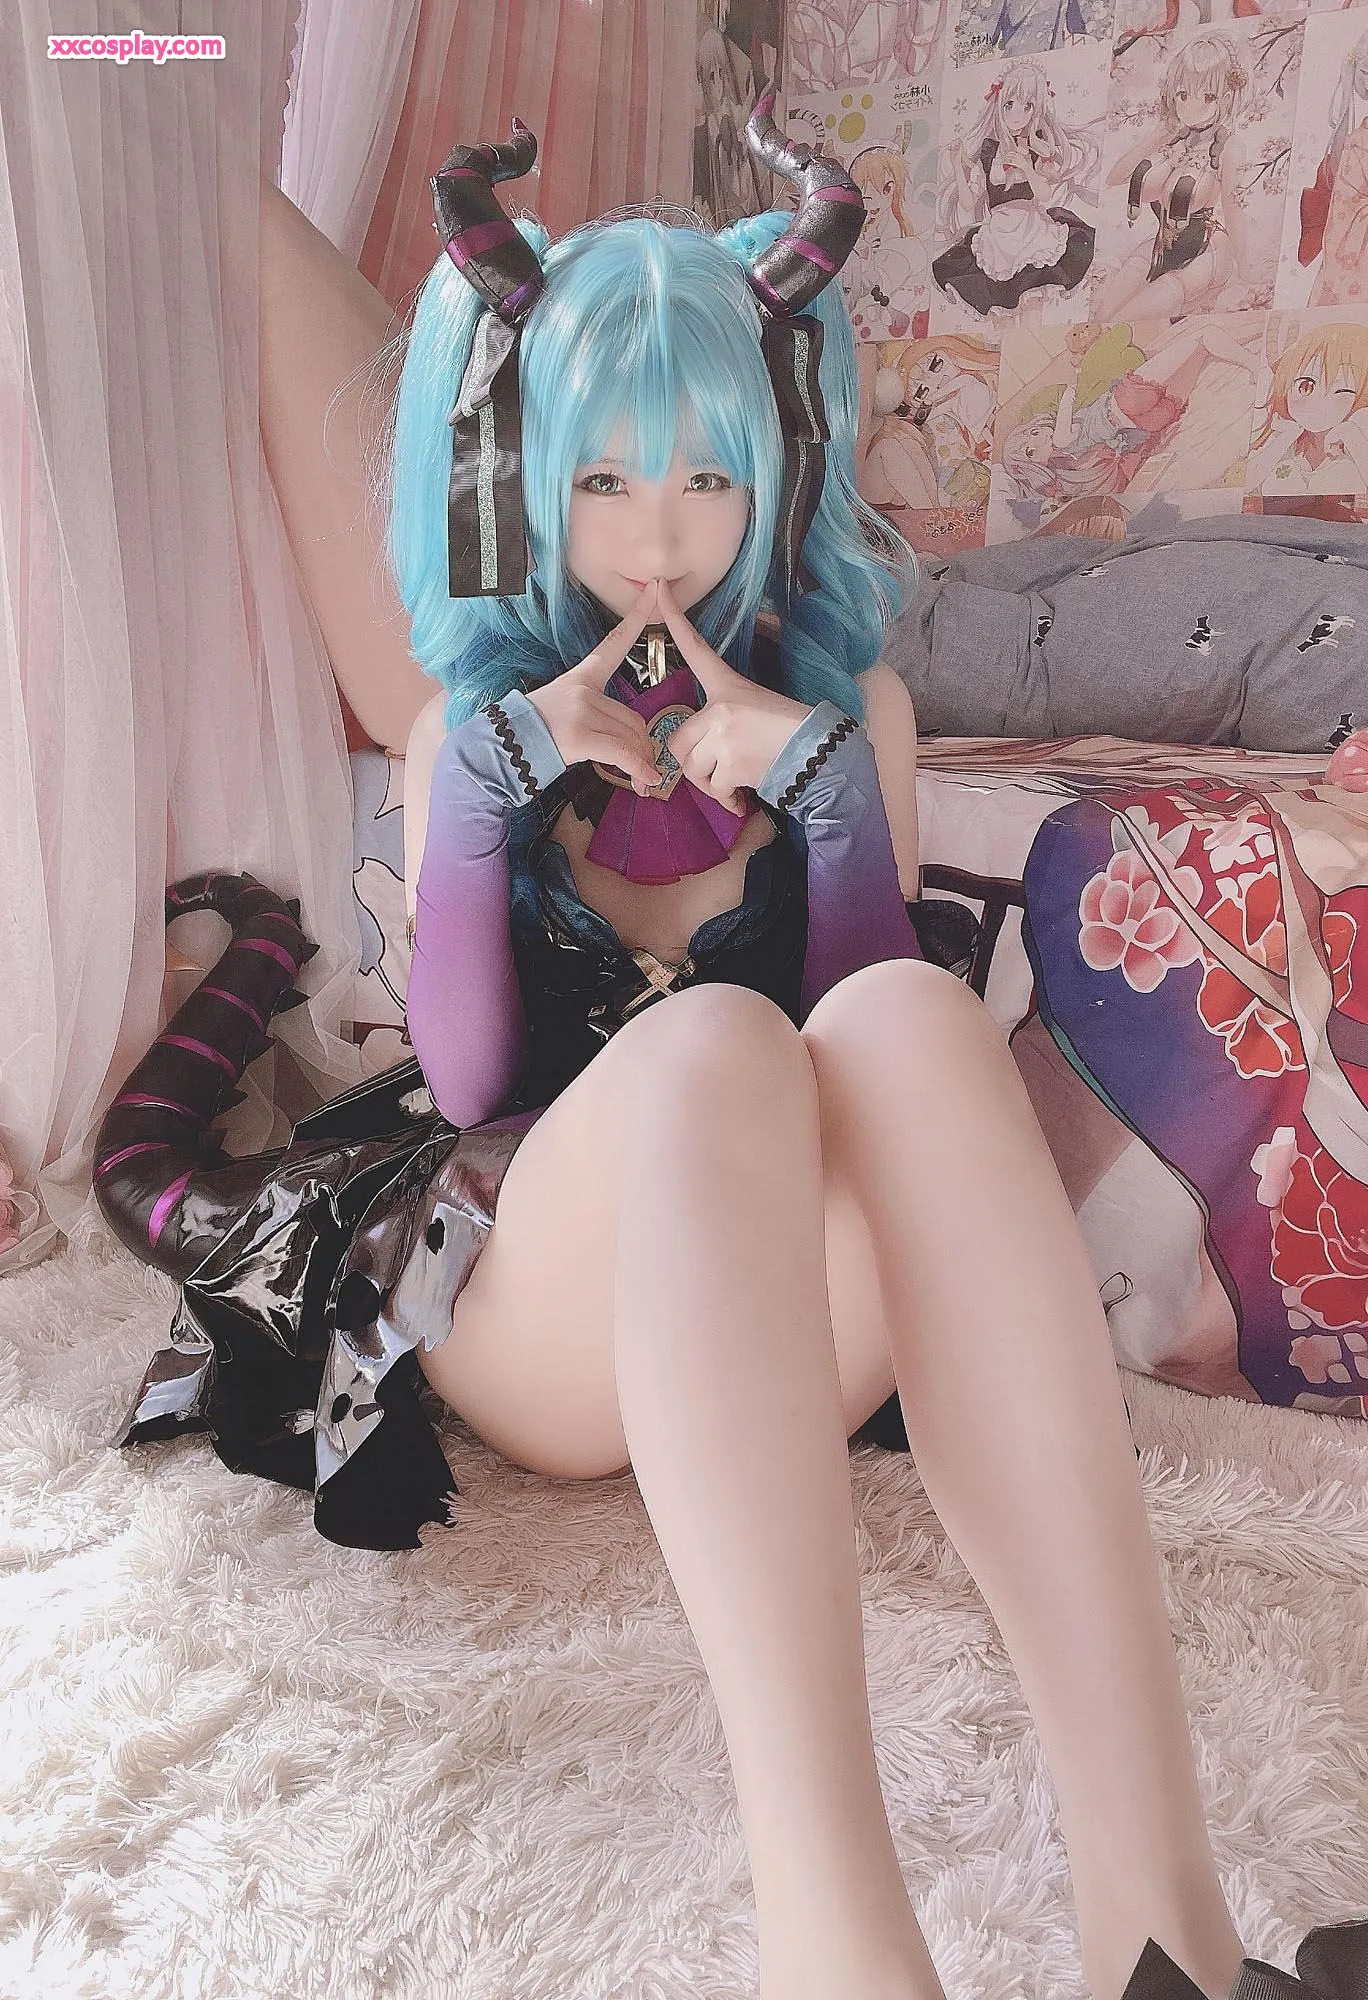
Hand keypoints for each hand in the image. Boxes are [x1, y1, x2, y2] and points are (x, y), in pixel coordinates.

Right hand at [524, 584, 662, 794]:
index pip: (614, 642)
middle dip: (642, 745)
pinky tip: (645, 780)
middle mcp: (583, 689)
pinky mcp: (579, 735)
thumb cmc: (534, 733)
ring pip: (631, 735)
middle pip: (633, 716)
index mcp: (582, 677)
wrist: (502, 749)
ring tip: (640, 779)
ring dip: (639, 761)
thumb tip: (632, 741)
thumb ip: (597, 714)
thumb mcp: (564, 710)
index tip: (655, 589)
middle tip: (644, 766)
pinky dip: (637, 769)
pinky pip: (621, 752)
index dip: (638, 616)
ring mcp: (580, 710)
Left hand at [653, 579, 810, 814]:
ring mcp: (724, 736)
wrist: (818, 754)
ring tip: (734, 780)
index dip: (674, 618)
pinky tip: (741, 797)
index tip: (659, 588)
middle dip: (693, 764)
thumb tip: (699, 751)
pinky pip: (712, 787)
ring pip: (692, 769)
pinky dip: (725, 799)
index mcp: (727, 686)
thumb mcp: (754, 709)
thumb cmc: (787, 732)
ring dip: (710, 783)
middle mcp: (720, 707)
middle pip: (677, 741)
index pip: (695, 648)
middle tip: (717, 768)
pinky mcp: (731, 763)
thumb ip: (721, 720)